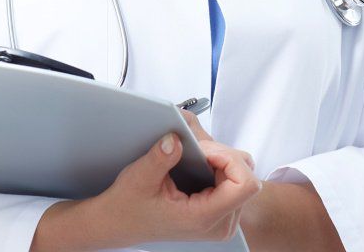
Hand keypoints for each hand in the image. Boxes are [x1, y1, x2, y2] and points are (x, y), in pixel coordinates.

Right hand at [47, 131, 261, 249]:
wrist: (116, 225)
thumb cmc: (126, 207)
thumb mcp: (138, 178)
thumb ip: (159, 158)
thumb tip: (176, 138)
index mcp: (203, 218)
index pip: (246, 185)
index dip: (228, 159)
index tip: (203, 150)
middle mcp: (219, 224)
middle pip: (247, 177)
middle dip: (223, 156)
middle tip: (196, 149)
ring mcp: (222, 221)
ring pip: (243, 177)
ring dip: (222, 160)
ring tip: (196, 155)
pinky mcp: (219, 214)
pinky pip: (235, 182)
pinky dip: (220, 167)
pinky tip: (199, 165)